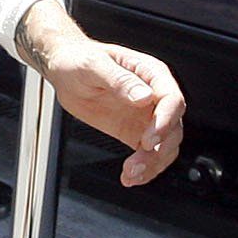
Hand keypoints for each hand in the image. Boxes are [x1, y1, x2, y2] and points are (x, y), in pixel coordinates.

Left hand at [15, 0, 185, 186]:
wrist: (64, 69)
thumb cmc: (79, 59)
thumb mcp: (94, 65)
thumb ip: (120, 80)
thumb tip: (143, 97)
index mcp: (150, 74)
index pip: (172, 99)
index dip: (165, 121)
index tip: (149, 139)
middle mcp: (153, 97)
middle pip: (173, 128)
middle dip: (159, 149)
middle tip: (136, 163)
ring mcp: (145, 117)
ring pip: (165, 146)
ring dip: (152, 164)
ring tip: (130, 174)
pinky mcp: (134, 132)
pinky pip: (149, 155)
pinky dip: (144, 169)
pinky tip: (130, 178)